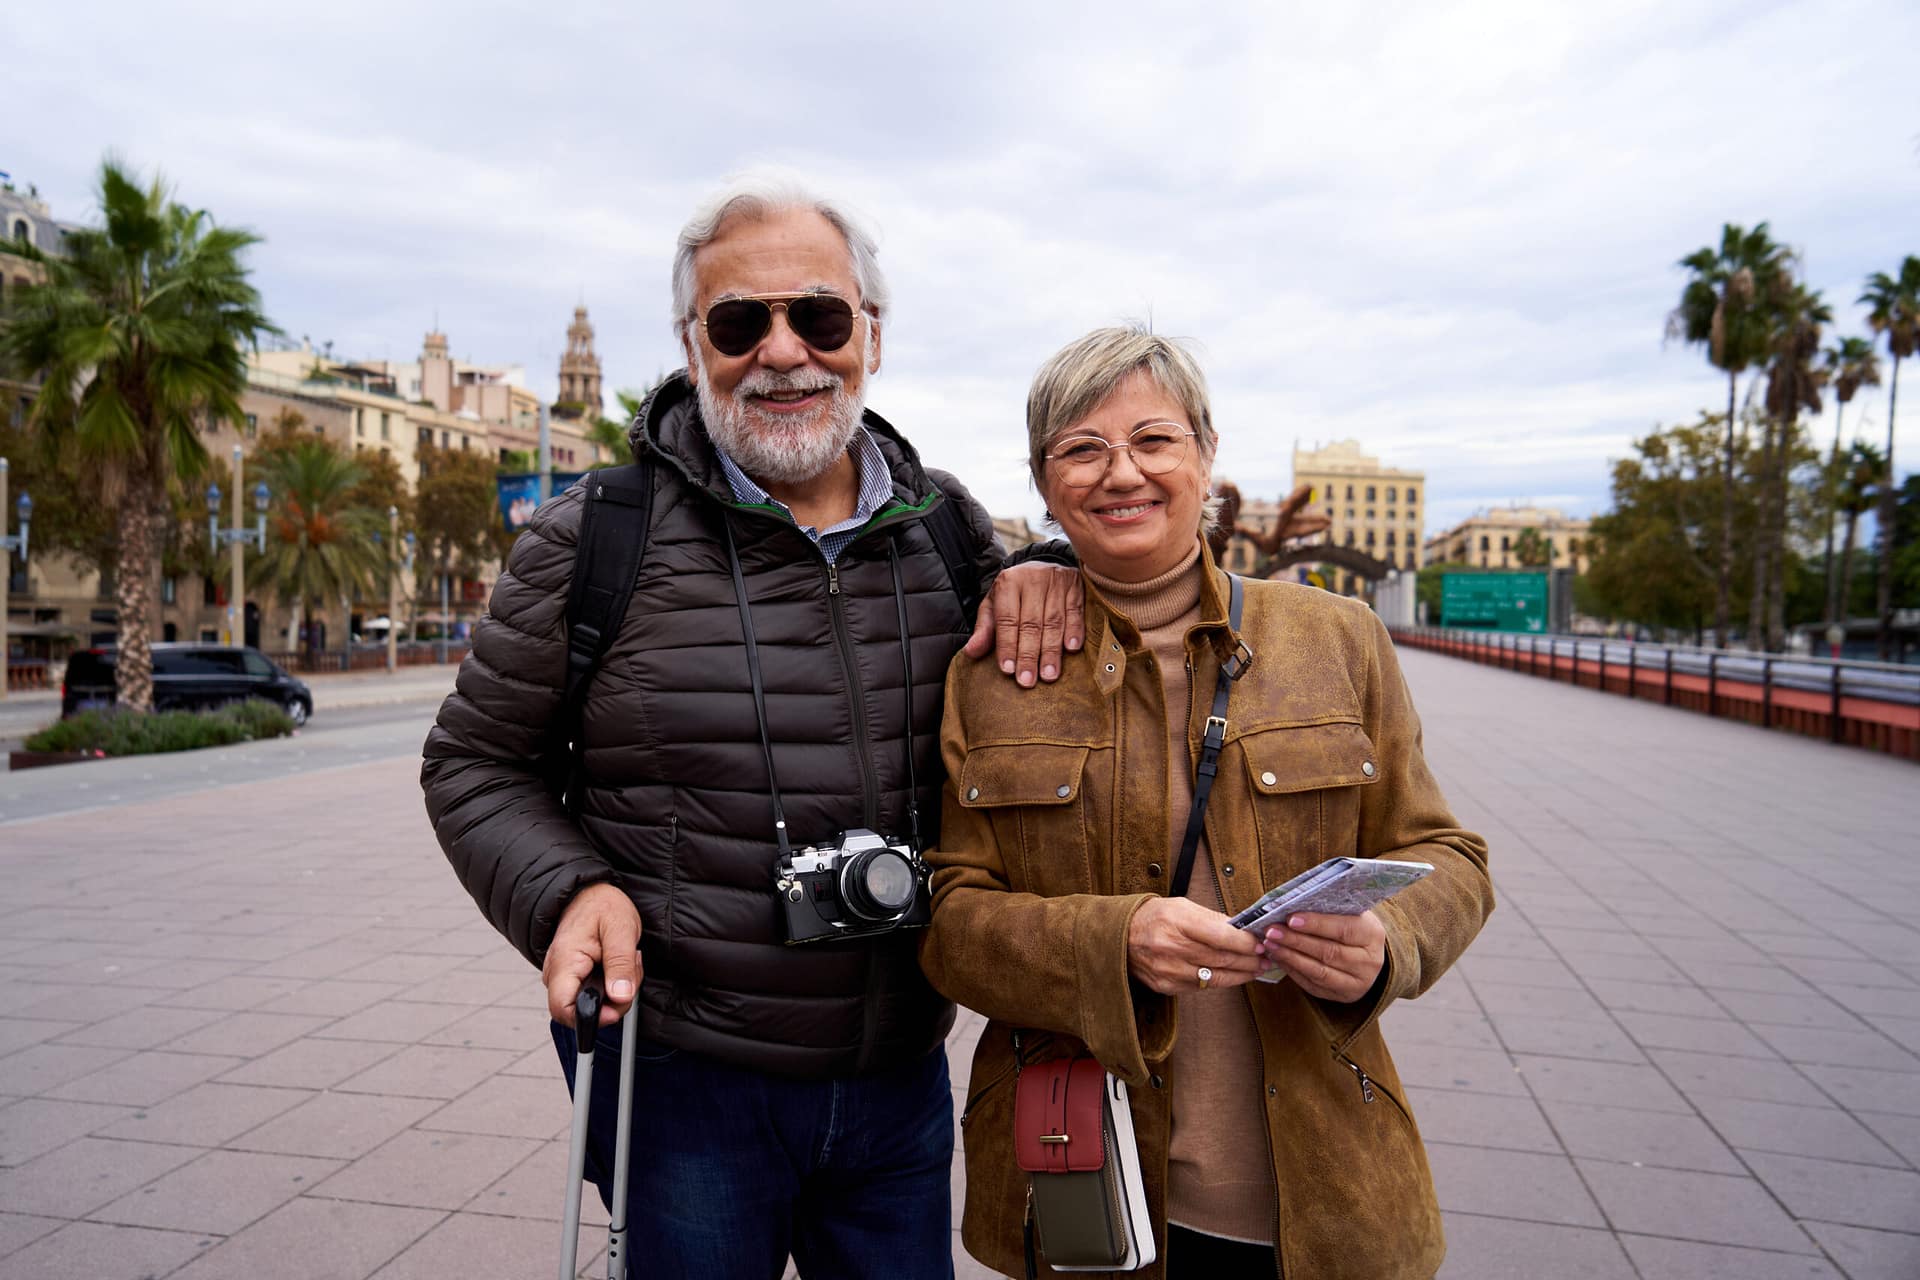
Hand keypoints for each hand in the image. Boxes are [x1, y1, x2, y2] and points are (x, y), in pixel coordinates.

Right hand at [543, 882, 641, 1029]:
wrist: (587, 892)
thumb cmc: (601, 905)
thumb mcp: (620, 929)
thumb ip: (620, 964)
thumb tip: (621, 996)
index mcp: (565, 962)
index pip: (563, 1010)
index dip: (590, 1019)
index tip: (616, 1006)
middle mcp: (557, 973)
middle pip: (582, 1011)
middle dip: (614, 1000)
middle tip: (630, 970)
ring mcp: (563, 977)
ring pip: (591, 1003)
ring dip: (616, 990)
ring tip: (625, 960)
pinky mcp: (573, 978)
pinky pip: (592, 994)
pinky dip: (611, 984)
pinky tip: (616, 964)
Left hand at [963, 562, 1083, 686]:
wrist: (1043, 565)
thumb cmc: (1015, 593)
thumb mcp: (995, 605)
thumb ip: (985, 629)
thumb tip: (971, 652)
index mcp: (1008, 582)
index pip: (1007, 619)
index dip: (1007, 645)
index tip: (1008, 669)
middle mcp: (1033, 579)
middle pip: (1031, 623)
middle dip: (1029, 654)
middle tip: (1027, 680)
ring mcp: (1057, 580)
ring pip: (1054, 620)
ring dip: (1051, 650)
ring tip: (1049, 674)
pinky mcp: (1076, 585)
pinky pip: (1076, 611)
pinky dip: (1075, 630)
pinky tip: (1072, 649)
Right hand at [1127, 897, 1266, 994]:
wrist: (1119, 938)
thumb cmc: (1152, 918)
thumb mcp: (1181, 906)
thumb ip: (1212, 918)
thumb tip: (1242, 929)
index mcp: (1176, 922)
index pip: (1221, 936)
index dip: (1245, 942)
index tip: (1261, 943)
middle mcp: (1172, 948)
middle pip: (1222, 959)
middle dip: (1249, 960)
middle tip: (1266, 958)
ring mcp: (1169, 971)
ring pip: (1216, 978)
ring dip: (1241, 974)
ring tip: (1256, 969)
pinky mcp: (1167, 986)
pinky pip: (1201, 986)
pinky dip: (1220, 981)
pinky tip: (1233, 975)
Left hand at [1257, 910, 1385, 1002]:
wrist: (1366, 955)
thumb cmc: (1351, 926)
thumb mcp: (1349, 913)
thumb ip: (1328, 908)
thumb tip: (1293, 902)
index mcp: (1373, 935)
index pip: (1344, 929)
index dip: (1316, 924)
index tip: (1290, 919)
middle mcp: (1369, 962)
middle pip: (1329, 952)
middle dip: (1296, 941)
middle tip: (1272, 931)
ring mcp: (1357, 983)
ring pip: (1319, 972)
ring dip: (1291, 957)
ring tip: (1270, 944)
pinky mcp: (1342, 995)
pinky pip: (1313, 985)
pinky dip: (1293, 971)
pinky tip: (1279, 958)